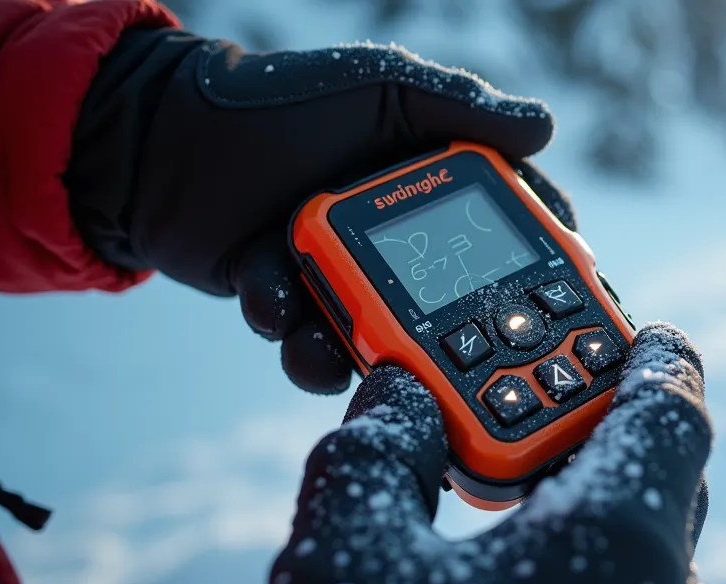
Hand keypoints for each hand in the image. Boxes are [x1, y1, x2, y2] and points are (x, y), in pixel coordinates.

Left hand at [66, 30, 571, 394]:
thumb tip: (547, 127)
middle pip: (456, 303)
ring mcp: (345, 277)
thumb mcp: (378, 87)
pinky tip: (271, 298)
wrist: (158, 140)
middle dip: (462, 335)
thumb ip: (460, 107)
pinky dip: (293, 333)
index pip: (504, 229)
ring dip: (368, 351)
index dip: (540, 264)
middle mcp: (395, 238)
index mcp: (427, 185)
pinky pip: (310, 344)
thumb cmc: (276, 101)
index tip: (567, 291)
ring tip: (337, 340)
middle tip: (465, 354)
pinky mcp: (293, 306)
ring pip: (386, 340)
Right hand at [246, 324, 711, 583]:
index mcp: (619, 548)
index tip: (640, 329)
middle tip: (536, 400)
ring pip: (644, 562)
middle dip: (603, 428)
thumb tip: (397, 397)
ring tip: (500, 487)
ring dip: (586, 508)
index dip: (652, 355)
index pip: (673, 409)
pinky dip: (581, 579)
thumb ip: (374, 454)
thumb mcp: (342, 563)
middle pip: (663, 482)